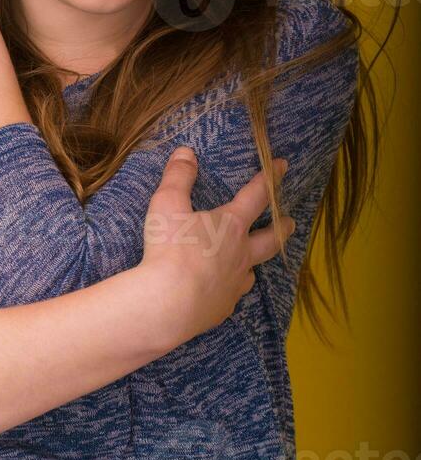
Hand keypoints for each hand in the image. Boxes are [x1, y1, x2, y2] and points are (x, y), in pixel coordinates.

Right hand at [139, 147, 294, 348]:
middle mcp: (240, 254)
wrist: (168, 303)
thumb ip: (177, 177)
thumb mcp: (167, 204)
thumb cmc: (170, 249)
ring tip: (252, 260)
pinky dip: (231, 287)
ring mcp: (235, 283)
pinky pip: (233, 293)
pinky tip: (223, 289)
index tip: (282, 165)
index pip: (256, 195)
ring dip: (255, 261)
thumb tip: (186, 152)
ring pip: (253, 270)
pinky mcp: (223, 307)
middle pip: (270, 238)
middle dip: (282, 227)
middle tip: (291, 222)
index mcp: (230, 225)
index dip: (270, 178)